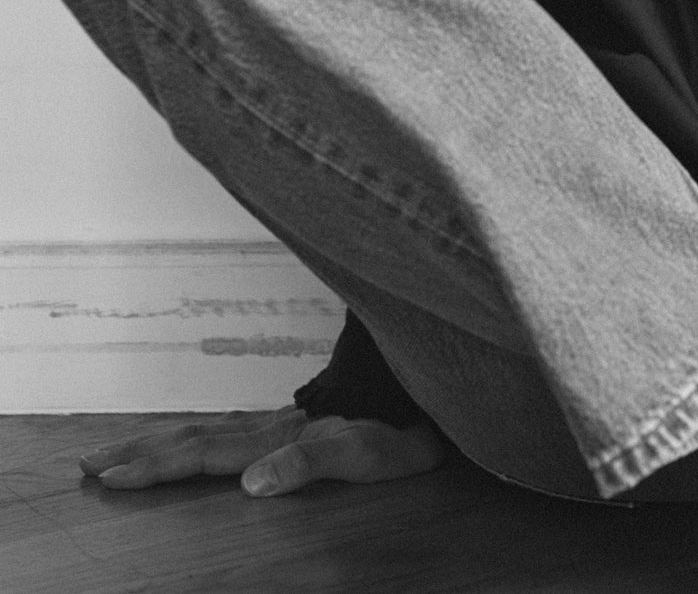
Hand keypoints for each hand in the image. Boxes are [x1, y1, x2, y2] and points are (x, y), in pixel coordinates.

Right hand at [79, 405, 447, 495]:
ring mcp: (279, 424)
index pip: (205, 452)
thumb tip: (251, 484)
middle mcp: (272, 428)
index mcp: (280, 436)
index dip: (158, 465)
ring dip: (158, 445)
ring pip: (206, 432)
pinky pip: (229, 433)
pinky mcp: (291, 426)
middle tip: (88, 465)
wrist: (429, 394)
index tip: (109, 474)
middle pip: (194, 440)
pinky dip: (192, 440)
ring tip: (115, 452)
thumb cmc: (401, 430)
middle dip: (140, 454)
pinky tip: (179, 444)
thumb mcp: (365, 452)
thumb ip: (311, 461)